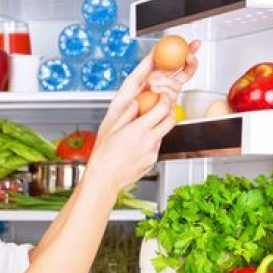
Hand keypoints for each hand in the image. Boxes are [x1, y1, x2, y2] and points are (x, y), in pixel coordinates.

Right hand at [88, 40, 201, 192]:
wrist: (103, 180)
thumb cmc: (102, 156)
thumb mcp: (110, 129)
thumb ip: (126, 113)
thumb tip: (136, 101)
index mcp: (137, 130)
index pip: (162, 108)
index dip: (166, 97)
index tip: (162, 93)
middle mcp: (148, 141)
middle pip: (170, 119)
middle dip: (168, 109)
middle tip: (160, 105)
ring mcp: (152, 153)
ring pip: (165, 132)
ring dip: (160, 125)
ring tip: (146, 125)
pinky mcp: (152, 162)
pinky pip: (157, 146)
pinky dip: (152, 141)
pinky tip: (137, 144)